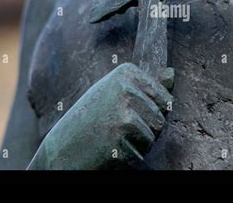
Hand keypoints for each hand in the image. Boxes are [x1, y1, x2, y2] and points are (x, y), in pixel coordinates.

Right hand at [27, 63, 172, 169]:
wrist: (61, 147)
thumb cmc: (91, 117)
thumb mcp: (116, 93)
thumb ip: (147, 85)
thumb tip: (171, 73)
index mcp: (126, 73)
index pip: (165, 99)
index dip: (150, 112)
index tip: (125, 110)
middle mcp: (125, 90)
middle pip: (160, 120)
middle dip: (144, 130)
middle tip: (115, 127)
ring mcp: (122, 116)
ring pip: (152, 138)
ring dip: (137, 144)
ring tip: (111, 137)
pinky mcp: (119, 141)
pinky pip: (140, 155)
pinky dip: (127, 158)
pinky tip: (107, 149)